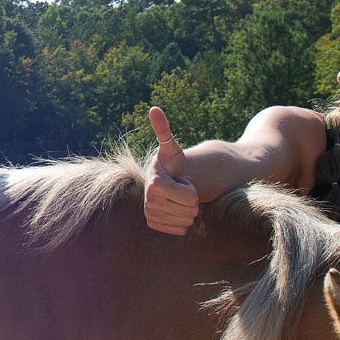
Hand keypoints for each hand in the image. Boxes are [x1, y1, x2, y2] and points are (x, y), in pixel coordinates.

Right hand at [143, 106, 200, 235]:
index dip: (191, 190)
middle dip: (191, 201)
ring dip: (188, 212)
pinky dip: (183, 222)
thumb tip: (154, 108)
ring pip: (185, 223)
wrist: (168, 181)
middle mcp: (148, 203)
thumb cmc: (174, 163)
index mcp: (153, 185)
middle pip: (189, 212)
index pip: (190, 199)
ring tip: (178, 199)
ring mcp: (150, 215)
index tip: (181, 180)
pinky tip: (175, 209)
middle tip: (181, 189)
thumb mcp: (172, 148)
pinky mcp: (155, 226)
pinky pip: (180, 231)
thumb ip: (163, 130)